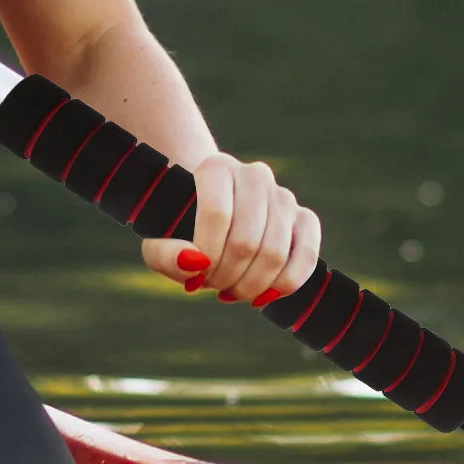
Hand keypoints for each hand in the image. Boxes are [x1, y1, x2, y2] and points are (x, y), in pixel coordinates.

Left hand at [141, 153, 320, 306]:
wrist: (207, 210)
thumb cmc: (178, 226)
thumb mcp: (157, 239)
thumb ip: (164, 252)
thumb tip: (195, 263)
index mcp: (216, 168)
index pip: (217, 216)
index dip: (208, 255)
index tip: (196, 273)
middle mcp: (255, 175)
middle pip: (246, 240)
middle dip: (227, 276)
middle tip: (212, 285)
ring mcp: (283, 196)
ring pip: (276, 253)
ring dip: (251, 285)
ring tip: (231, 290)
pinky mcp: (305, 218)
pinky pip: (307, 256)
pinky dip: (285, 283)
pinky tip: (263, 295)